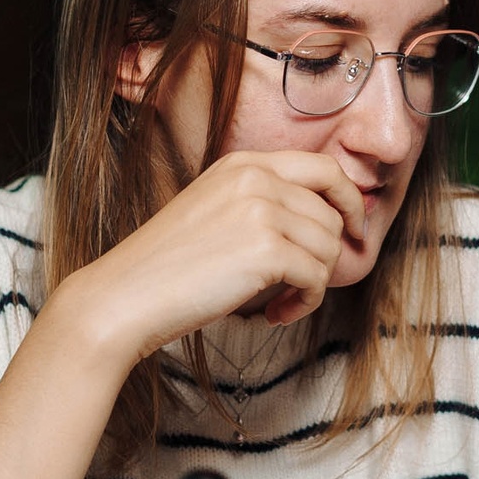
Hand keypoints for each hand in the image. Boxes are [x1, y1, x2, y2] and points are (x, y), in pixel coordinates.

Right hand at [55, 149, 366, 362]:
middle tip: (303, 285)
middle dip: (328, 255)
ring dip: (312, 284)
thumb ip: (263, 204)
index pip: (325, 167)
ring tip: (278, 303)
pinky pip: (316, 279)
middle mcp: (257, 177)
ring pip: (329, 248)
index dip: (349, 200)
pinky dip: (303, 303)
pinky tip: (273, 315)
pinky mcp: (267, 250)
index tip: (353, 230)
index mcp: (244, 164)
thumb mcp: (216, 211)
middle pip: (332, 213)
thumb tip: (325, 226)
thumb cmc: (166, 266)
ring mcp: (262, 210)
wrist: (125, 295)